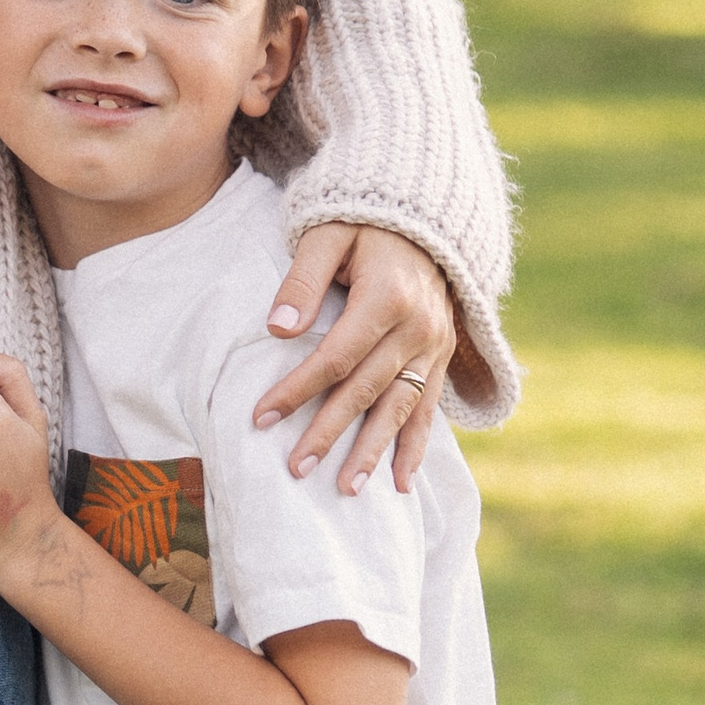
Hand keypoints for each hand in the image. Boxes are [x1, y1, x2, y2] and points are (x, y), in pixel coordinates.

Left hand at [255, 224, 457, 496]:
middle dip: (329, 432)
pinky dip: (417, 445)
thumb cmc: (362, 222)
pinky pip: (430, 407)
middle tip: (295, 468)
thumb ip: (302, 281)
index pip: (335, 357)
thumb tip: (277, 330)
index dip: (297, 390)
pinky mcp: (442, 355)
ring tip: (346, 490)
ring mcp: (435, 344)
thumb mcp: (326, 235)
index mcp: (386, 297)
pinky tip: (402, 483)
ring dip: (373, 451)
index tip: (262, 418)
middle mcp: (418, 327)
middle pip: (367, 390)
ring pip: (401, 407)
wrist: (424, 213)